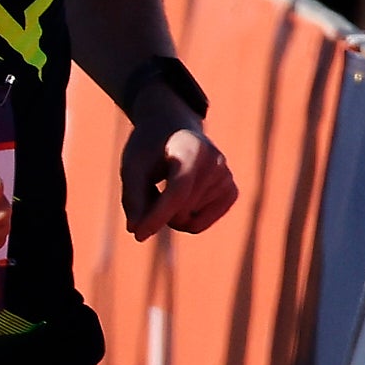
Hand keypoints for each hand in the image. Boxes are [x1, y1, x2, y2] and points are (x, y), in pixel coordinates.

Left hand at [120, 114, 235, 238]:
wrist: (175, 128)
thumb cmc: (150, 148)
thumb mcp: (132, 166)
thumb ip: (133, 197)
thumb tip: (137, 230)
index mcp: (192, 150)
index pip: (177, 192)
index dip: (157, 216)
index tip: (138, 235)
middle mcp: (216, 163)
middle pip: (181, 211)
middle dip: (157, 212)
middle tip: (149, 189)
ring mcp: (227, 178)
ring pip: (189, 222)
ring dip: (169, 213)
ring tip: (167, 185)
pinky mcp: (231, 192)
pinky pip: (200, 225)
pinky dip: (184, 219)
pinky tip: (181, 197)